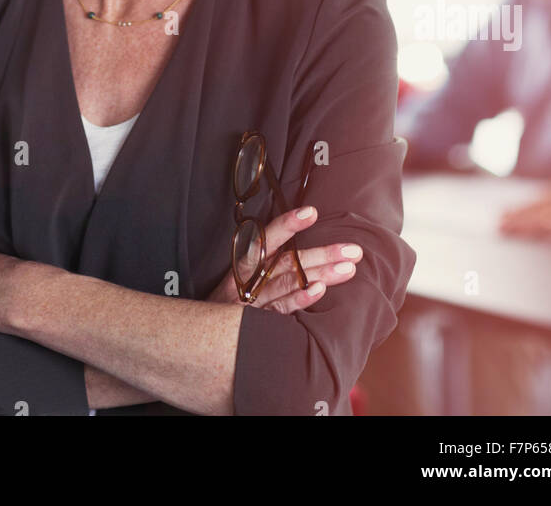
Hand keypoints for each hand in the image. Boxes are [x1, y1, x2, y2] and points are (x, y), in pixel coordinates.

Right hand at [206, 205, 362, 312]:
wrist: (198, 338)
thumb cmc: (226, 306)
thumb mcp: (239, 281)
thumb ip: (265, 265)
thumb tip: (301, 252)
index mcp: (245, 264)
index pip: (267, 238)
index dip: (288, 224)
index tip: (312, 212)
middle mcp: (248, 280)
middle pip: (286, 261)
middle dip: (322, 253)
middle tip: (353, 250)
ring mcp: (251, 302)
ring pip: (287, 282)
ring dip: (320, 273)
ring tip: (348, 269)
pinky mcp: (253, 324)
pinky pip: (279, 310)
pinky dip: (298, 299)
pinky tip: (319, 290)